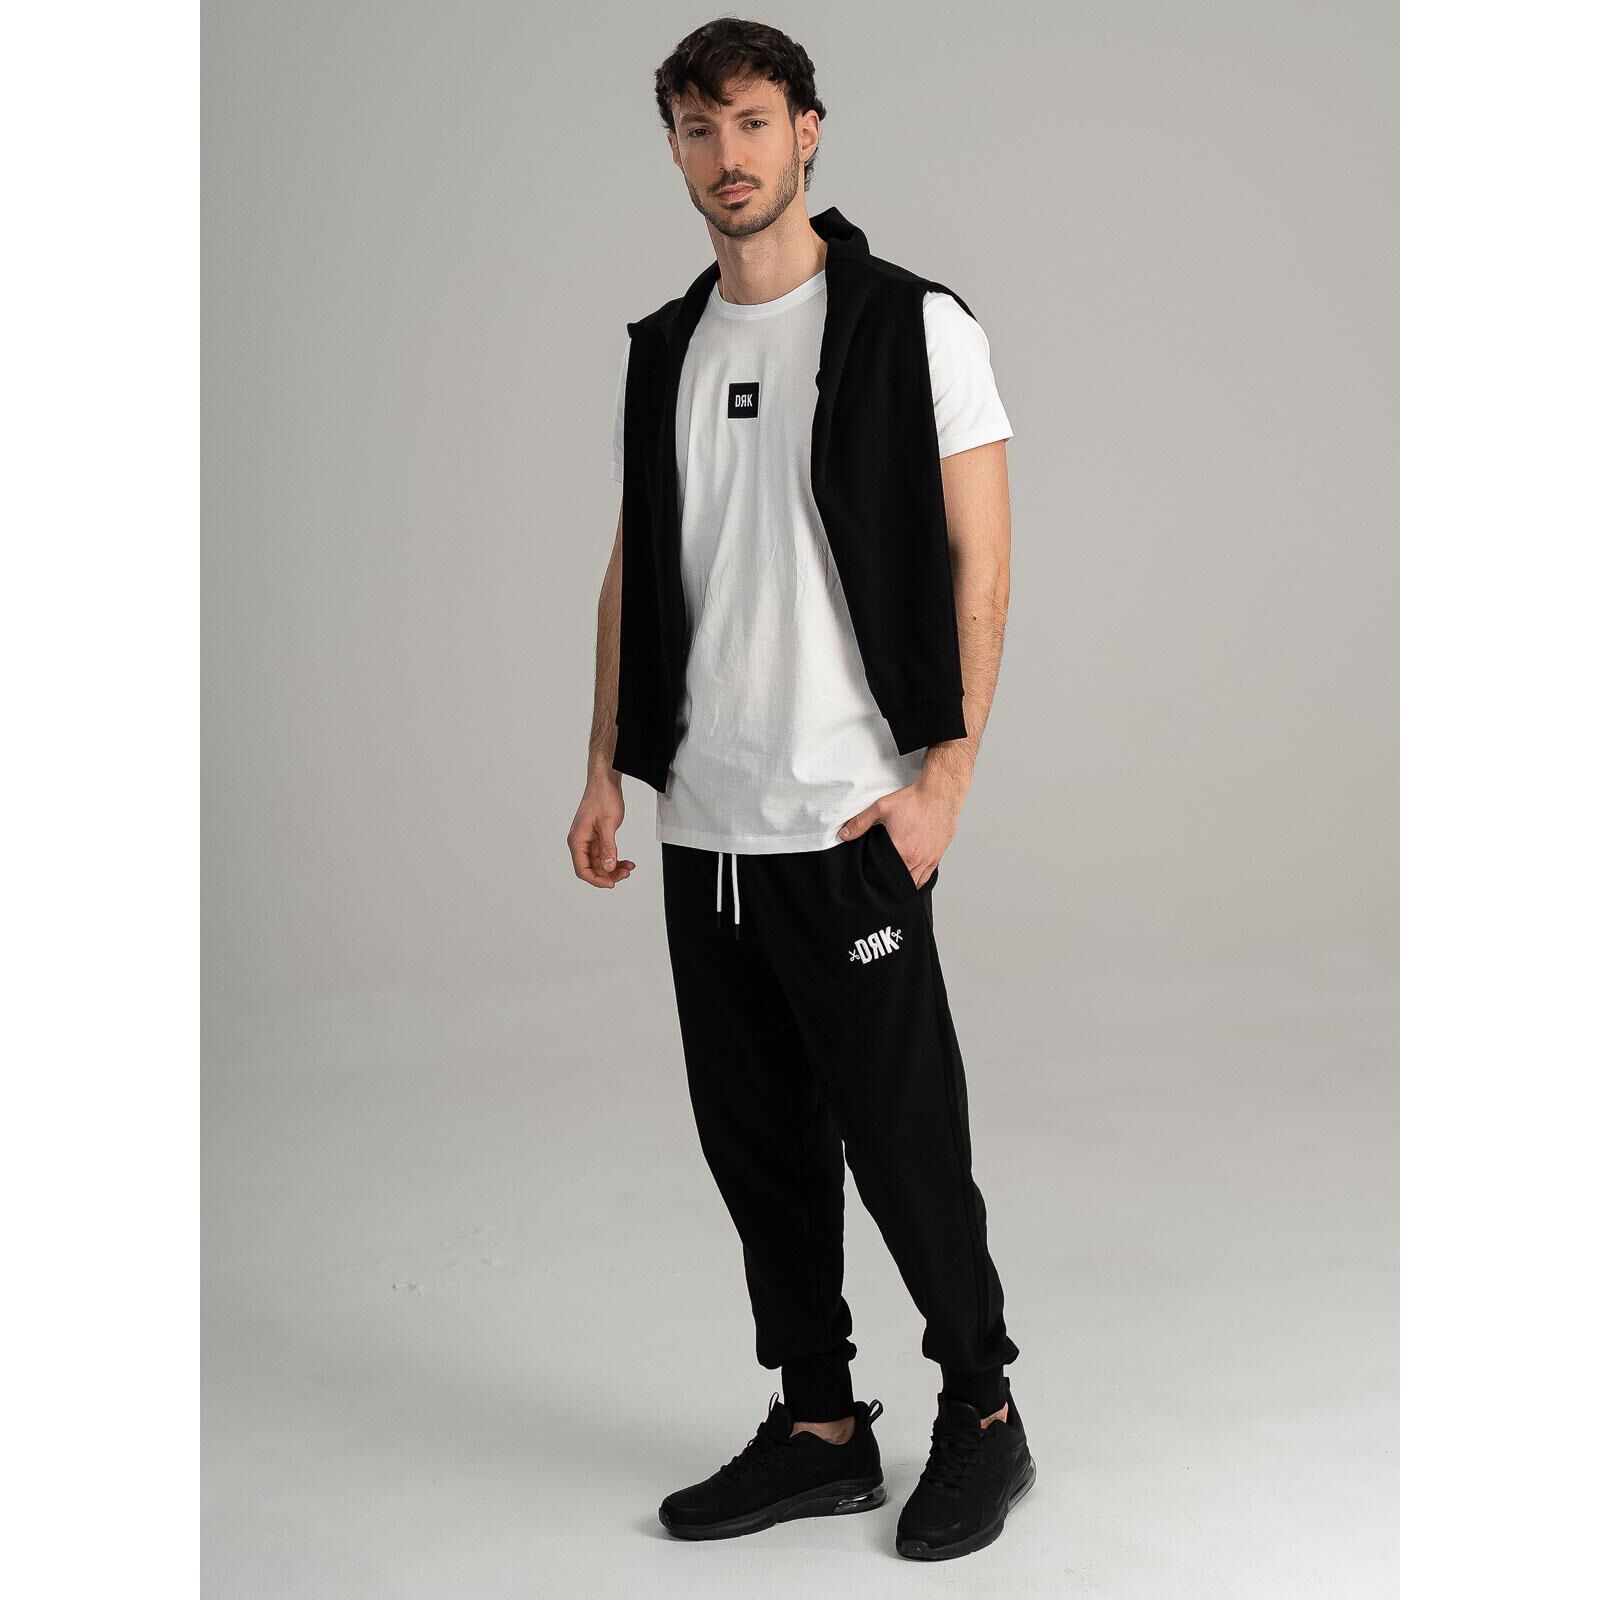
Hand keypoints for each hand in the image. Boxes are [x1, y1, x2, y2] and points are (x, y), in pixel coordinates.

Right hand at [567, 774, 636, 888]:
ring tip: (629, 867)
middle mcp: (580, 843)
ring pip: (599, 863)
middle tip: (626, 873)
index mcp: (577, 840)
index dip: (596, 880)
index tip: (612, 883)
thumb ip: (608, 847)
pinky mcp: (596, 838)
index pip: (582, 869)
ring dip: (614, 868)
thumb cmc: (603, 798)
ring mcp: (588, 841)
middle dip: (609, 874)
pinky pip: (604, 855)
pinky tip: (627, 861)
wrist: (605, 782)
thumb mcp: (608, 824)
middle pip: (591, 869)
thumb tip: (608, 867)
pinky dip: (615, 859)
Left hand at [834, 770, 965, 888]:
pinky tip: (911, 875)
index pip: (886, 876)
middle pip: (901, 882)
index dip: (878, 879)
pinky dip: (918, 878)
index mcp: (901, 851)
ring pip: (915, 882)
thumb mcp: (881, 807)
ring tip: (895, 880)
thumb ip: (860, 823)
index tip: (873, 878)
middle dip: (891, 884)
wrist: (939, 793)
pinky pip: (927, 876)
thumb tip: (843, 835)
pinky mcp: (938, 855)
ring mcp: (929, 859)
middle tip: (882, 881)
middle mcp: (917, 859)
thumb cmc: (913, 799)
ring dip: (905, 882)